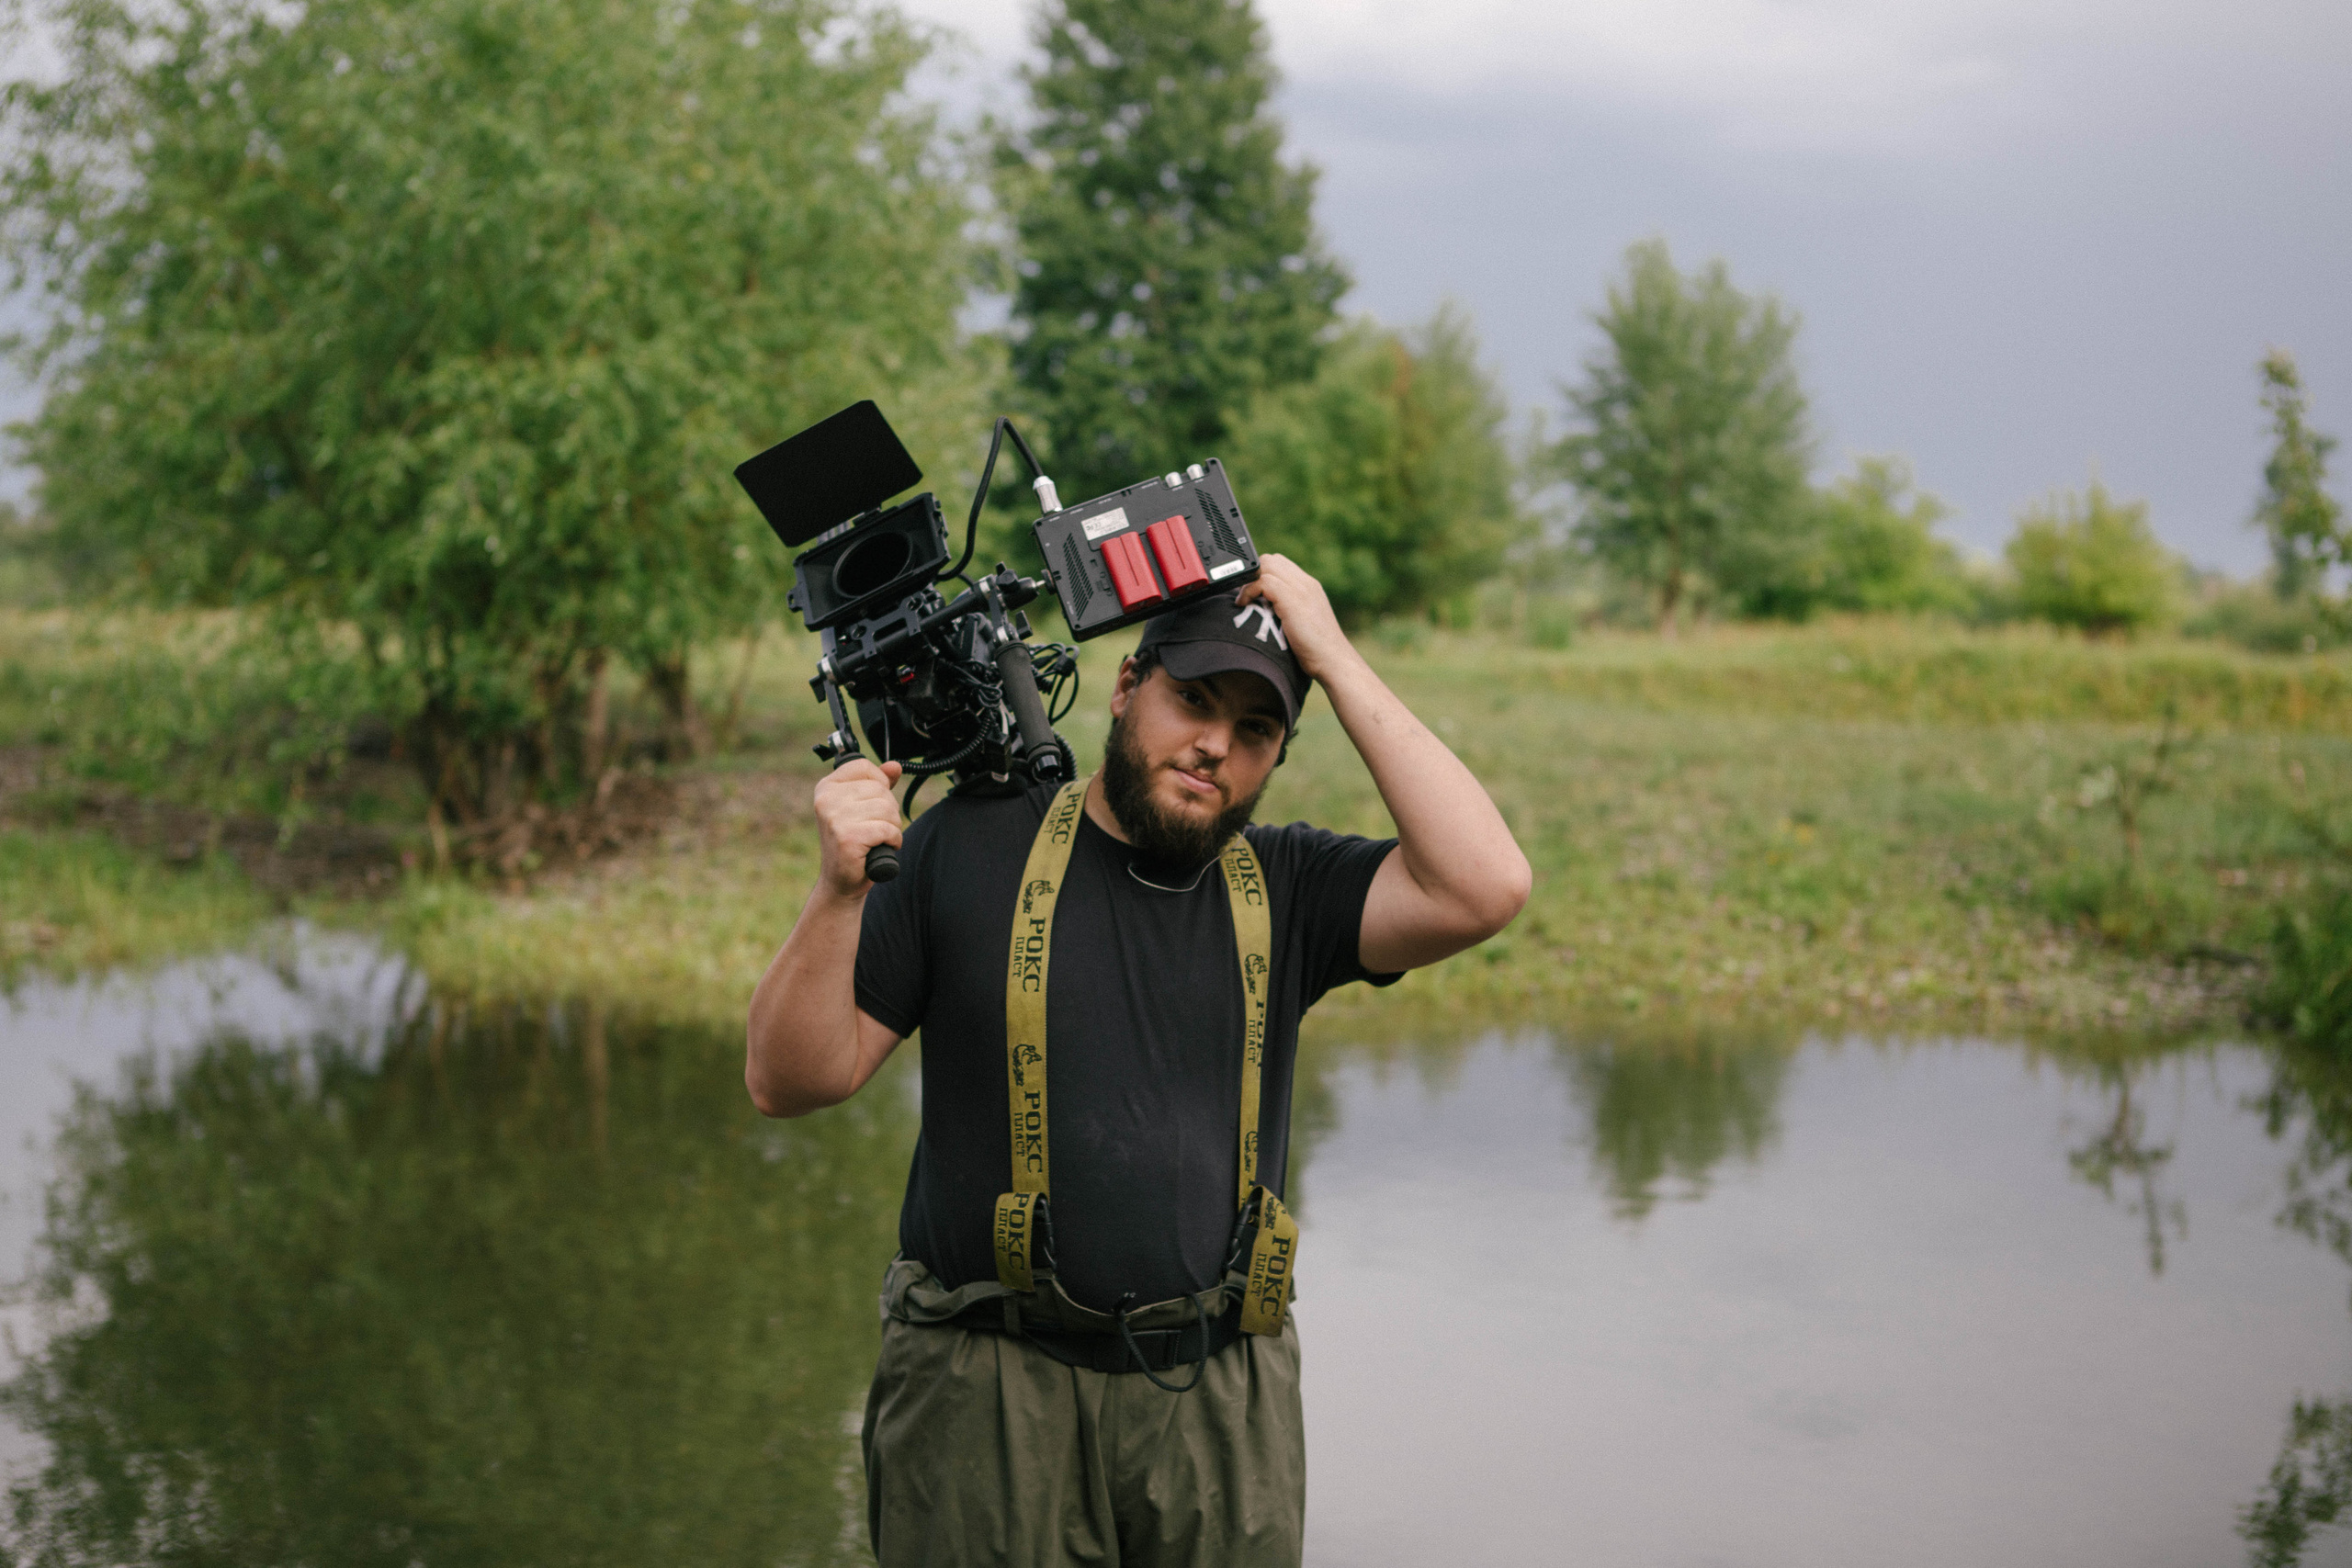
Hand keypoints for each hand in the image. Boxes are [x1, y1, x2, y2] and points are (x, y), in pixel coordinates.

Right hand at [813, 758, 903, 895]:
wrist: (840, 880)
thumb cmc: (853, 842)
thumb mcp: (862, 807)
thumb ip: (878, 784)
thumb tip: (895, 766)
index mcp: (827, 787)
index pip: (864, 766)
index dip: (879, 783)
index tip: (873, 802)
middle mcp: (826, 800)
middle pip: (880, 788)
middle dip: (889, 810)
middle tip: (875, 827)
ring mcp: (835, 819)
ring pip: (887, 808)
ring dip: (892, 826)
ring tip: (878, 838)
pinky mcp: (848, 838)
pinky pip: (887, 829)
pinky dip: (893, 840)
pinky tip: (881, 847)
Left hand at [1236, 553, 1361, 683]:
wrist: (1333, 660)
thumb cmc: (1317, 650)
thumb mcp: (1303, 623)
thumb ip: (1289, 610)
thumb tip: (1266, 611)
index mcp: (1309, 586)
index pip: (1281, 564)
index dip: (1262, 574)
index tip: (1252, 593)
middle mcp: (1305, 583)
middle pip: (1272, 560)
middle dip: (1253, 575)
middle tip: (1246, 597)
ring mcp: (1300, 589)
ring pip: (1266, 565)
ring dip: (1249, 582)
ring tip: (1244, 601)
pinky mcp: (1292, 600)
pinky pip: (1263, 581)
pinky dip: (1249, 591)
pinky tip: (1244, 605)